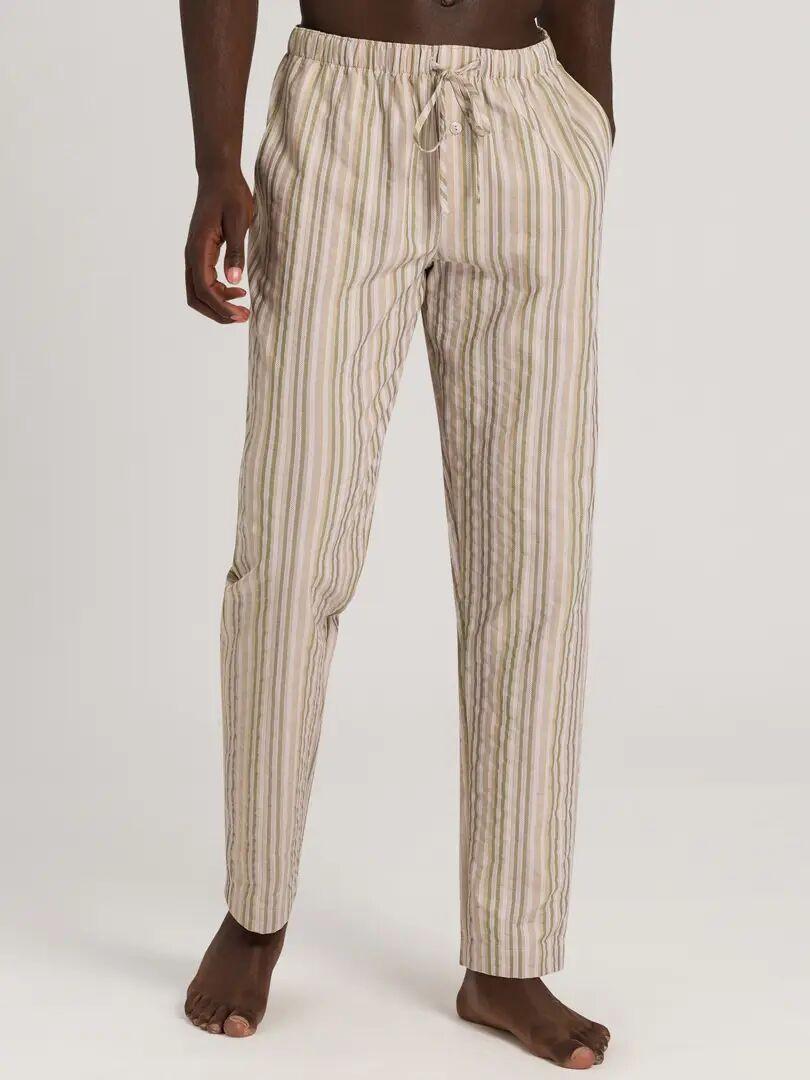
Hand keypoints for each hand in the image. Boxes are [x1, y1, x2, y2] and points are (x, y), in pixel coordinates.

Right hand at [185, 169, 252, 323]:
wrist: (218, 176)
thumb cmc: (231, 195)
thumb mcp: (240, 222)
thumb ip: (236, 251)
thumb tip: (234, 280)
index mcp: (198, 248)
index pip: (204, 289)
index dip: (222, 307)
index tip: (242, 314)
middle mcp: (191, 254)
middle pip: (196, 297)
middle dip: (218, 313)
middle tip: (244, 317)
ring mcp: (194, 255)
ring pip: (198, 292)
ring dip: (218, 305)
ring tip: (243, 307)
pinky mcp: (201, 254)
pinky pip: (203, 282)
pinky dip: (218, 293)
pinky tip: (237, 289)